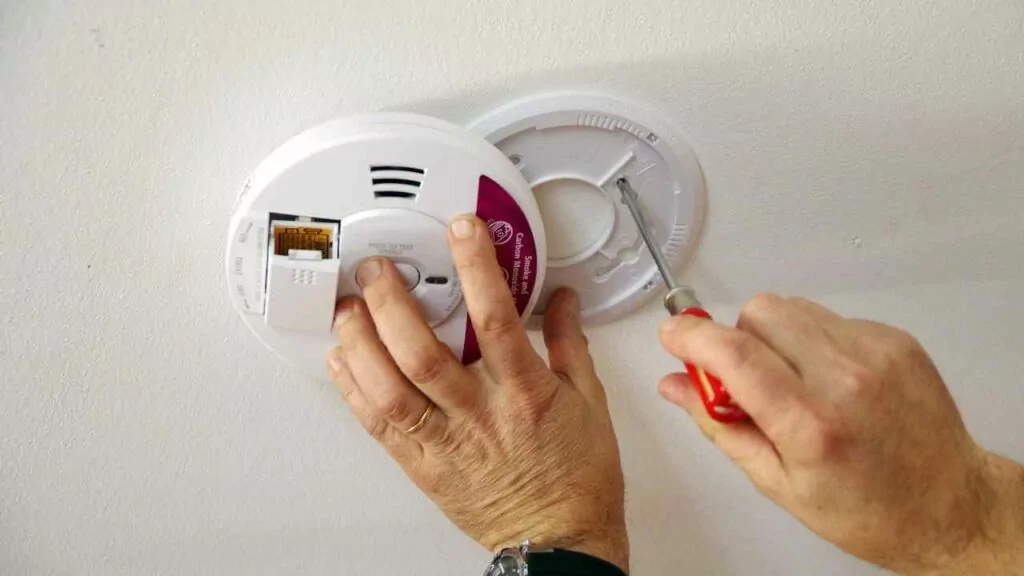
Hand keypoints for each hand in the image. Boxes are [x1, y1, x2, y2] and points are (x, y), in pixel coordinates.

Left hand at [327, 215, 628, 571]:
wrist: (560, 541)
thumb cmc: (576, 477)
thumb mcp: (588, 400)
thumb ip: (569, 343)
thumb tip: (562, 300)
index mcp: (525, 392)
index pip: (497, 318)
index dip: (476, 268)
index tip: (462, 231)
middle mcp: (480, 415)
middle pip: (424, 354)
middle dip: (393, 304)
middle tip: (377, 269)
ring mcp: (447, 443)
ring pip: (390, 391)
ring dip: (361, 345)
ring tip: (348, 310)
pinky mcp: (424, 466)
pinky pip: (380, 426)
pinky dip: (355, 390)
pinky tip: (344, 361)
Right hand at [658, 294, 1023, 574]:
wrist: (949, 506)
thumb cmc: (864, 510)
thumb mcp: (777, 483)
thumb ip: (719, 427)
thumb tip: (673, 384)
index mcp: (810, 424)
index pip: (734, 355)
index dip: (692, 337)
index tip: (671, 335)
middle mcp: (845, 378)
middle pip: (759, 313)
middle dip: (736, 337)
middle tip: (743, 378)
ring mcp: (876, 352)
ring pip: (792, 307)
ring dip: (774, 336)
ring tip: (792, 381)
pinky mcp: (895, 339)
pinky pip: (829, 318)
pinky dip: (813, 341)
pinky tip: (829, 380)